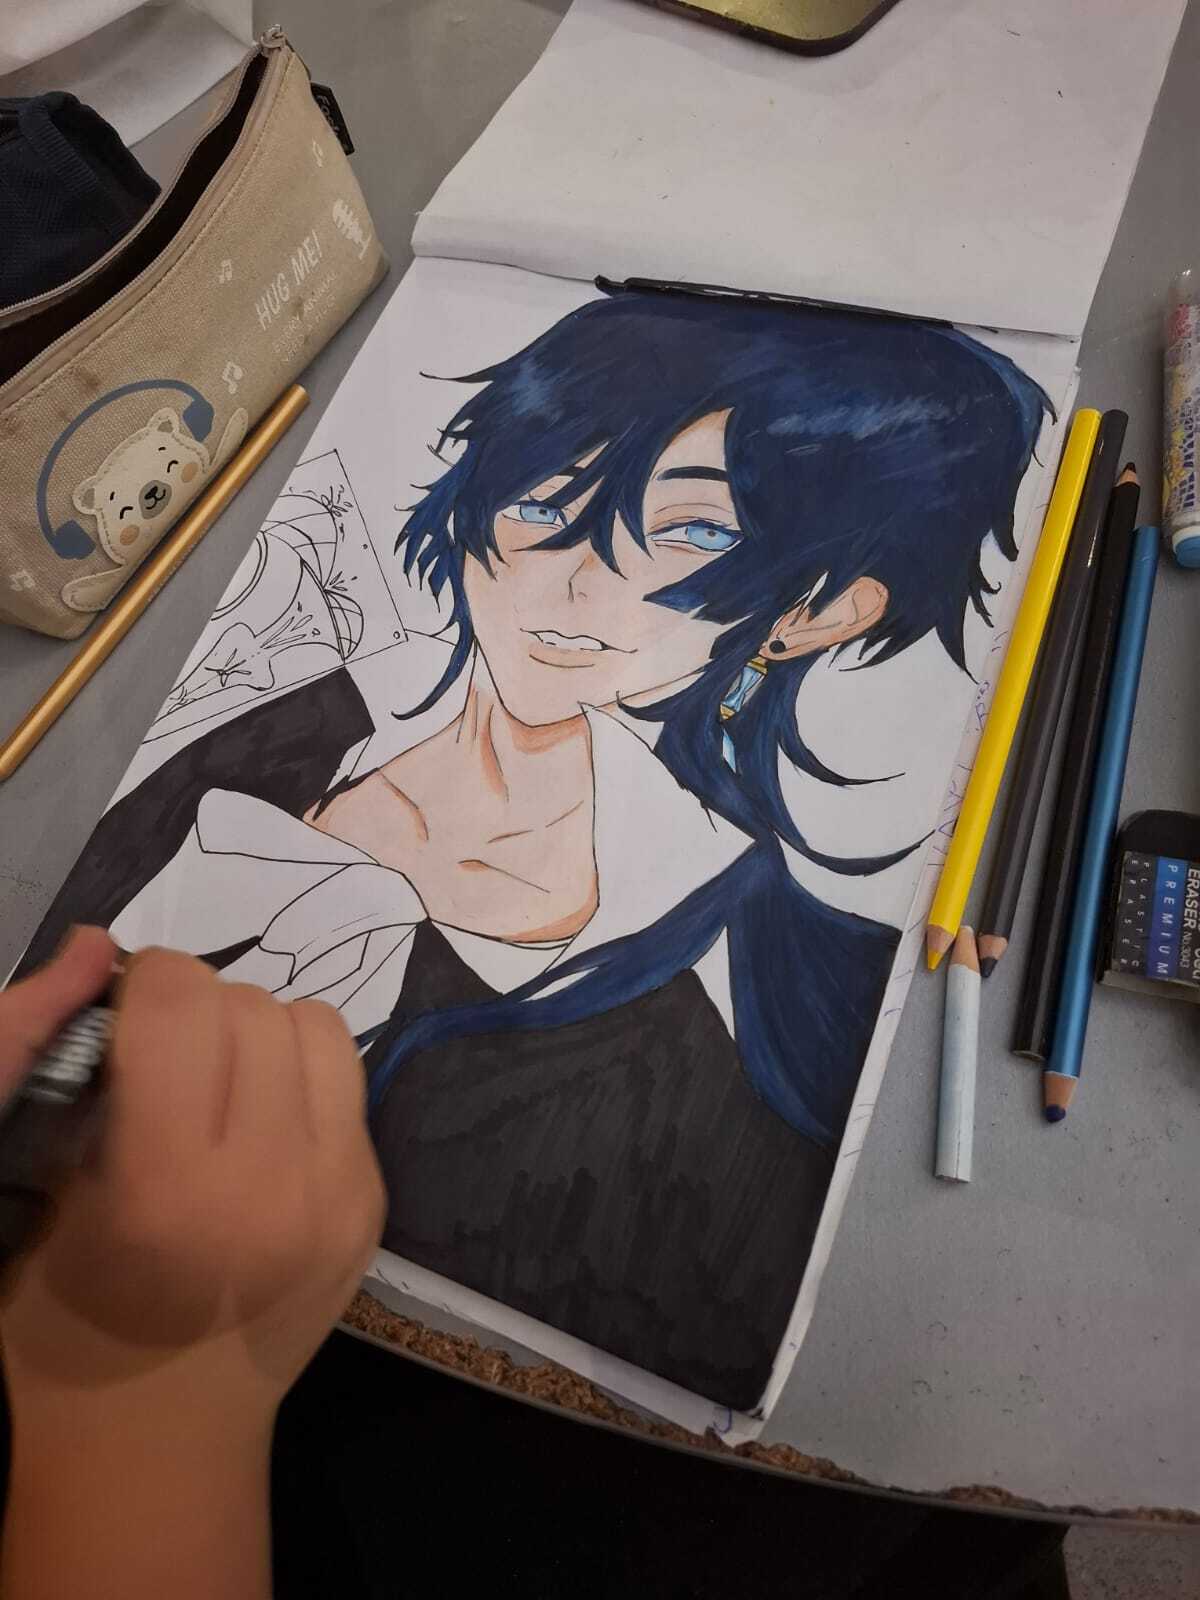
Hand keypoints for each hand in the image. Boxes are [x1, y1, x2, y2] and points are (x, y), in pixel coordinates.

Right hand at [1, 936, 383, 1419]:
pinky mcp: (374, 1205)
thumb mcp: (40, 1197)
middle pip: (250, 1004)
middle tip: (166, 1055)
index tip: (126, 1015)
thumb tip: (105, 950)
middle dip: (198, 1008)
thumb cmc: (65, 1326)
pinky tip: (263, 1126)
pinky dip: (302, 1078)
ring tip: (222, 1082)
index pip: (180, 1001)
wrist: (160, 1446)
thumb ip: (70, 1073)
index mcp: (165, 1187)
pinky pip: (348, 1084)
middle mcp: (270, 1183)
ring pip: (315, 1026)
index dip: (144, 984)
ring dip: (261, 1031)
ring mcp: (338, 1195)